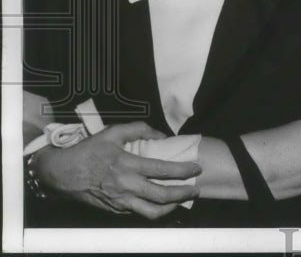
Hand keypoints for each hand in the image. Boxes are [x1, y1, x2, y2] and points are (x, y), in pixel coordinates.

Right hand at [33, 122, 201, 218]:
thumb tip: (162, 136)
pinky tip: (160, 203)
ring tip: (182, 200)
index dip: (183, 171)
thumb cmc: (89, 151)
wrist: (61, 173)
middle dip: (184, 194)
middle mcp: (126, 186)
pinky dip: (152, 210)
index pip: (163, 170)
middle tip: (196, 190)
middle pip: (162, 196)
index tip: (197, 169)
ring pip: (151, 212)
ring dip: (171, 207)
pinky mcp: (114, 211)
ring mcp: (119, 201)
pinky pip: (137, 214)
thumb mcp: (113, 132)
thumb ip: (140, 129)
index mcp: (127, 164)